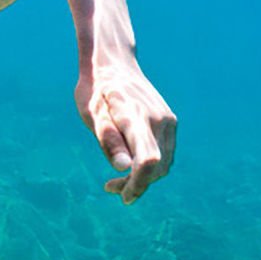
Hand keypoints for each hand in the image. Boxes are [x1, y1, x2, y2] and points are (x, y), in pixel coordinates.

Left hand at [75, 58, 175, 203]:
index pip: (148, 160)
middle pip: (158, 166)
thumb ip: (108, 139)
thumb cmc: (95, 89)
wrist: (112, 62)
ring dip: (145, 178)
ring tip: (117, 182)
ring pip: (164, 162)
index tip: (123, 197)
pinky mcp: (170, 121)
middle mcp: (159, 119)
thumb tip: (124, 168)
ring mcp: (168, 119)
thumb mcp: (91, 113)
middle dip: (137, 184)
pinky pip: (165, 152)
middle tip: (110, 188)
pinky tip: (130, 167)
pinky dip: (151, 166)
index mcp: (136, 117)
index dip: (138, 183)